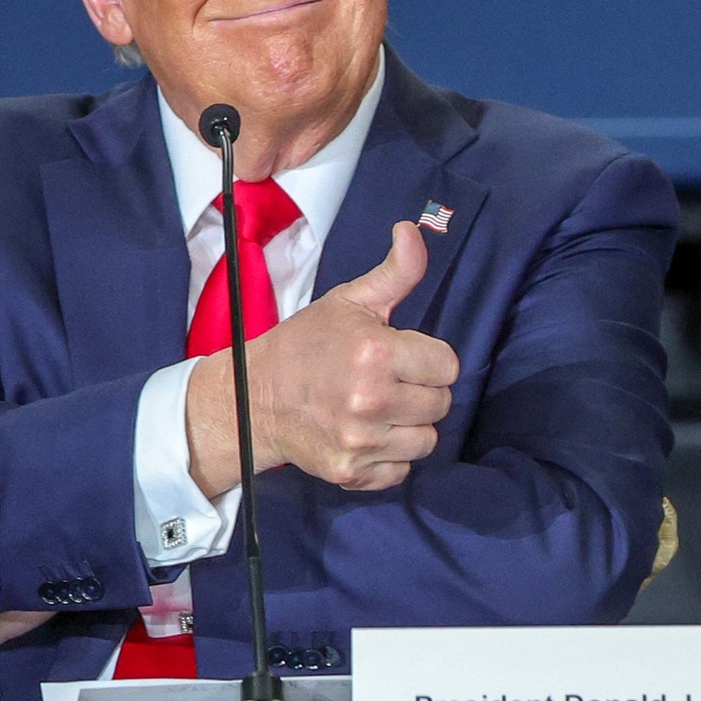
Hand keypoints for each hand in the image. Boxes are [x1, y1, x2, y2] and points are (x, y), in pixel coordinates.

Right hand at [187, 220, 459, 493]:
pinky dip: (391, 455)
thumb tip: (412, 229)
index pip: (447, 366)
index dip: (428, 358)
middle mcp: (370, 400)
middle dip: (420, 390)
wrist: (254, 397)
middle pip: (440, 403)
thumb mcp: (349, 301)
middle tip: (389, 381)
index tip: (402, 356)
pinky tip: (369, 434)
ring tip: (381, 408)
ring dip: (410, 425)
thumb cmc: (308, 343)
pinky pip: (402, 470)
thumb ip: (395, 271)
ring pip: (426, 440)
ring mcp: (360, 441)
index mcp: (375, 353)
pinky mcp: (351, 472)